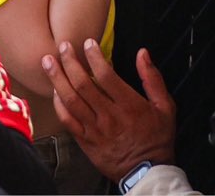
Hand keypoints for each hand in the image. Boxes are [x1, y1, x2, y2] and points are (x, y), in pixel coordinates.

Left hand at [45, 38, 176, 178]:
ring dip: (58, 80)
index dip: (95, 57)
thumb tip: (143, 54)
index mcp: (128, 106)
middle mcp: (108, 117)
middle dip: (71, 63)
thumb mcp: (165, 106)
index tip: (88, 43)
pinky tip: (54, 91)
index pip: (106, 76)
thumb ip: (153, 78)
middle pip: (83, 85)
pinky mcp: (86, 142)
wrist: (146, 172)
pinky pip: (67, 122)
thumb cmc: (157, 138)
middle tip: (63, 46)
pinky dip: (59, 105)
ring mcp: (95, 130)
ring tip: (48, 63)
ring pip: (71, 102)